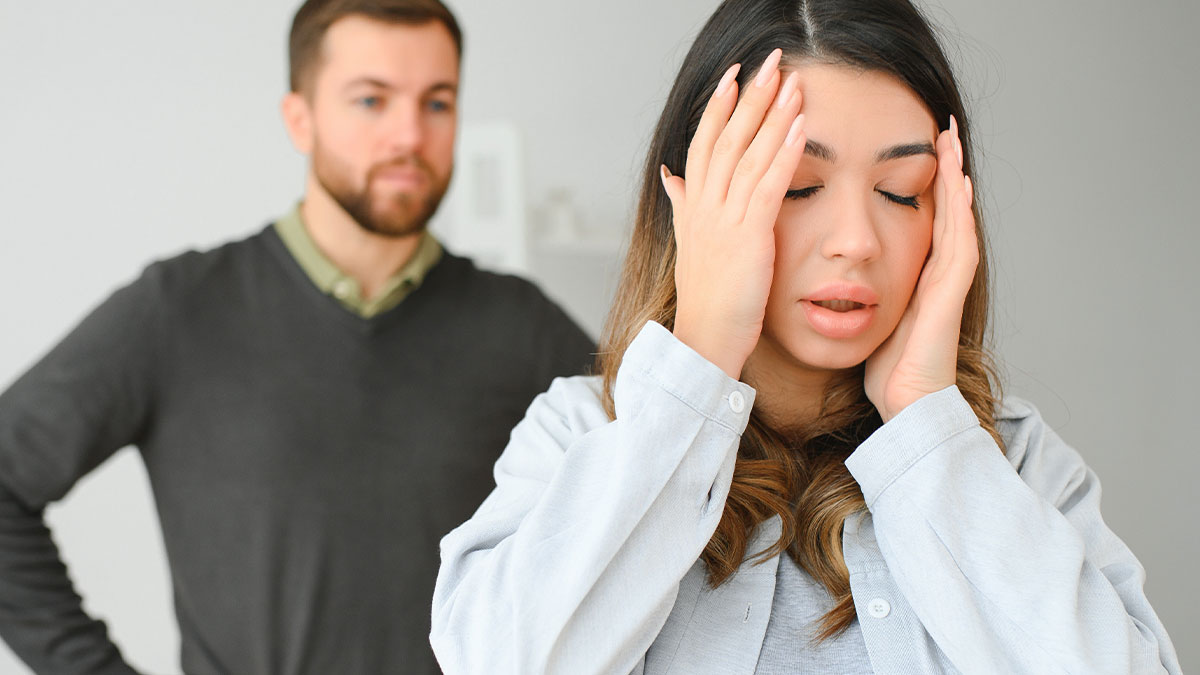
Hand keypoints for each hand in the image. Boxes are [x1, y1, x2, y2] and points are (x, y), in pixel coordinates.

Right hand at [660, 49, 806, 378]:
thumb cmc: (705, 299)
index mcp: (693, 207)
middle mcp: (704, 207)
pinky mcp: (749, 237)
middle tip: (771, 61)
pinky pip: (769, 186)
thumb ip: (682, 205)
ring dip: (773, 115)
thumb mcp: (690, 244)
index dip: (719, 107)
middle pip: (726, 138)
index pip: (704, 143)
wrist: (703, 341)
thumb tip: (672, 177)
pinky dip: (785, 153)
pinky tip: (801, 126)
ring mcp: (724, 220)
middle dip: (751, 96)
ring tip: (793, 82)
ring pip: (748, 154)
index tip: (734, 75)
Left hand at [864, 116, 977, 421]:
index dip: (915, 180)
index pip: (920, 215)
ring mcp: (948, 280)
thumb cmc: (886, 368)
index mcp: (916, 273)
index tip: (907, 144)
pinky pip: (960, 242)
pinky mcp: (952, 293)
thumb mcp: (865, 317)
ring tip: (950, 136)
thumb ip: (857, 290)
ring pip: (956, 215)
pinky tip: (959, 182)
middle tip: (940, 124)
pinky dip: (960, 211)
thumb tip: (827, 273)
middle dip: (942, 166)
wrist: (907, 404)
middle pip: (943, 206)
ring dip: (955, 175)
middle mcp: (936, 271)